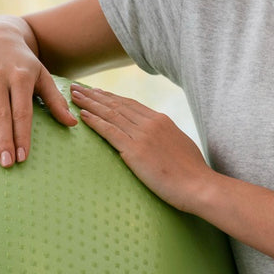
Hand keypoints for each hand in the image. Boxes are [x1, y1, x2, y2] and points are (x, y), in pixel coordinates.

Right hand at [0, 17, 77, 166]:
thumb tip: (72, 123)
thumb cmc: (22, 62)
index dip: (22, 135)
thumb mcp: (41, 75)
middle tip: (8, 163)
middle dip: (5, 140)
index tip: (23, 157)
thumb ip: (55, 100)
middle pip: (1, 114)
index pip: (22, 112)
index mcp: (20, 77)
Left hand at [70, 83, 212, 211]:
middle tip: (77, 88)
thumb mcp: (180, 146)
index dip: (111, 97)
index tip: (96, 91)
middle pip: (117, 104)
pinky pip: (110, 131)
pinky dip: (94, 121)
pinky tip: (82, 115)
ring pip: (110, 114)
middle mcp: (151, 123)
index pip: (130, 104)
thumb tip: (157, 141)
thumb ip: (165, 138)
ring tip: (73, 96)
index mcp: (161, 120)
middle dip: (94, 95)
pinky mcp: (135, 151)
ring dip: (89, 103)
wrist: (199, 186)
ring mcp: (143, 135)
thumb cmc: (193, 173)